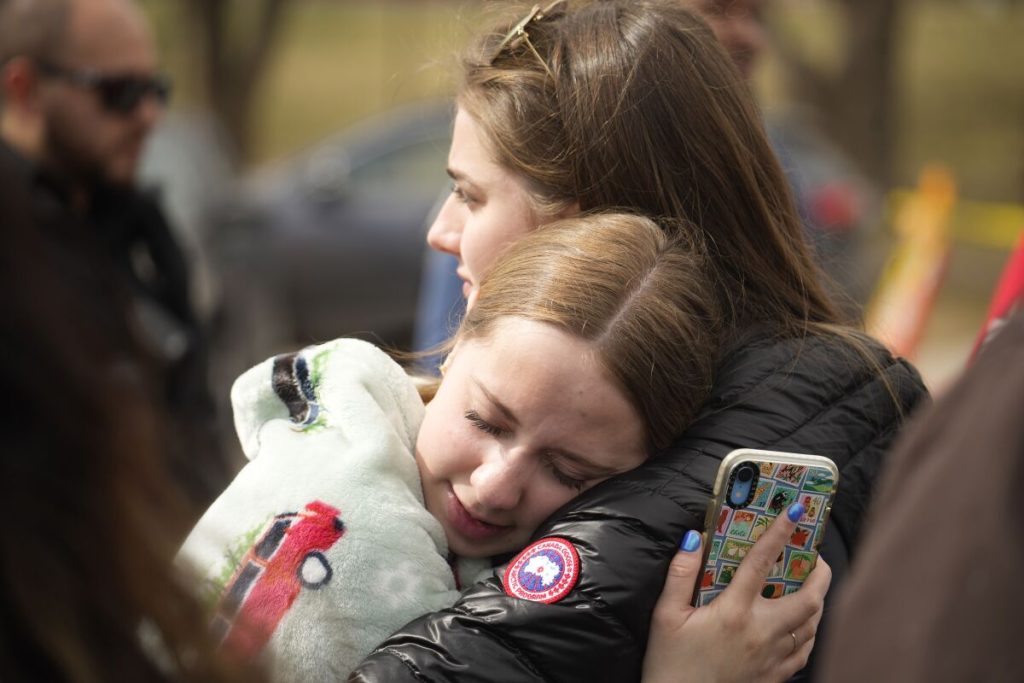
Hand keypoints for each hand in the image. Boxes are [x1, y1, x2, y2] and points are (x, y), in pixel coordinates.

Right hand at [642, 504, 831, 682]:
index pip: (761, 563)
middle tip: (815, 556)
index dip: (779, 534)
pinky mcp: (775, 676)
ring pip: (812, 625)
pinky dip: (809, 632)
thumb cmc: (671, 663)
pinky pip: (805, 651)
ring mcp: (773, 657)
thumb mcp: (665, 615)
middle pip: (809, 598)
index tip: (793, 513)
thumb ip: (680, 573)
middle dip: (819, 572)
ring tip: (810, 586)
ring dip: (817, 601)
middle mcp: (761, 633)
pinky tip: (801, 625)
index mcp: (734, 612)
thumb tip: (694, 538)